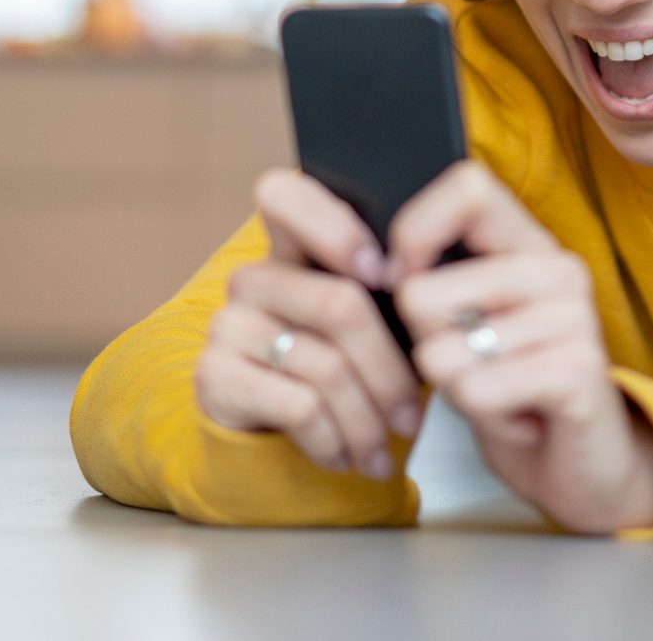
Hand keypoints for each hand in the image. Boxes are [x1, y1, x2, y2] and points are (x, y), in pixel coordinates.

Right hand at [194, 167, 423, 480]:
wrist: (268, 436)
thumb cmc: (339, 369)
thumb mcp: (367, 326)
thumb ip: (388, 295)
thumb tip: (438, 293)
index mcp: (293, 247)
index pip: (284, 195)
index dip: (335, 227)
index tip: (386, 273)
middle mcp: (254, 277)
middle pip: (339, 305)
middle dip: (390, 372)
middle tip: (412, 417)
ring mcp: (229, 323)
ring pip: (325, 366)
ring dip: (366, 421)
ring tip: (383, 451)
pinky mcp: (214, 374)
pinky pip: (297, 404)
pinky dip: (333, 440)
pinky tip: (344, 457)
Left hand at [388, 160, 652, 533]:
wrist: (583, 467)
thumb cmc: (514, 391)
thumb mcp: (470, 326)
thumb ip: (438, 284)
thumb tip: (382, 267)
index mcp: (530, 245)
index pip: (467, 187)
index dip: (414, 231)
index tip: (403, 279)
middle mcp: (558, 269)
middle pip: (423, 293)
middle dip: (425, 347)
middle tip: (477, 367)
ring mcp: (574, 317)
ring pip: (440, 354)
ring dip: (458, 391)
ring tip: (503, 394)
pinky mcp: (578, 370)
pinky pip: (476, 390)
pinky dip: (484, 417)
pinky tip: (521, 418)